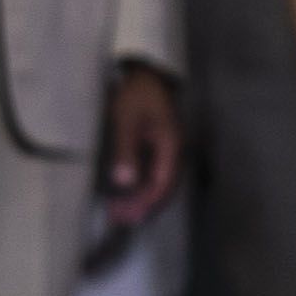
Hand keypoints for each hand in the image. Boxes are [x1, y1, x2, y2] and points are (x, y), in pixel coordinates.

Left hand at [99, 59, 182, 224]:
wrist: (147, 75)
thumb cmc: (137, 96)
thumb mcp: (126, 121)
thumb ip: (126, 151)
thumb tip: (124, 183)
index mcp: (171, 147)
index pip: (162, 184)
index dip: (145, 202)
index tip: (127, 215)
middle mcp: (175, 153)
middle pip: (164, 188)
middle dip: (143, 206)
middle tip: (120, 220)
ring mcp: (170, 151)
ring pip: (160, 183)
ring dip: (142, 199)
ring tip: (121, 212)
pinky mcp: (161, 149)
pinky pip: (156, 174)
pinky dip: (143, 187)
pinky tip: (129, 193)